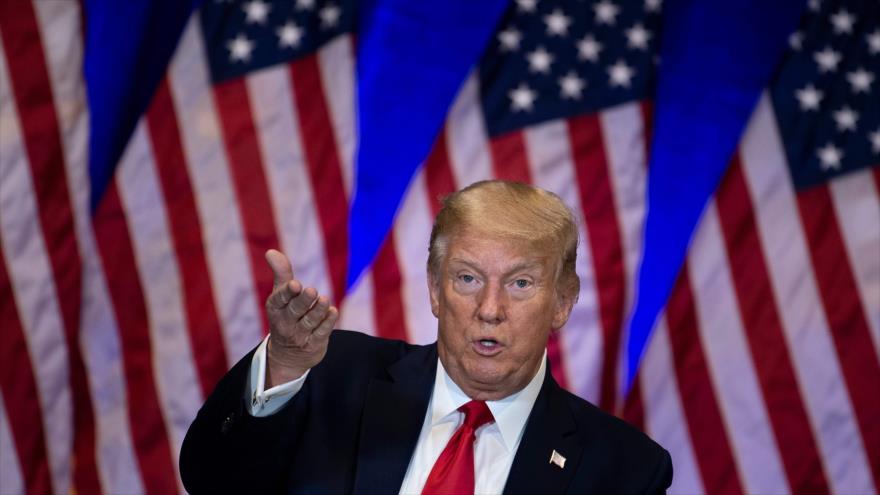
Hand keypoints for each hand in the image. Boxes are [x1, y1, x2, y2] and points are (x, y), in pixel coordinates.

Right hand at [264, 249, 338, 386]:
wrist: (288, 354)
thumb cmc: (286, 314)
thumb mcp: (281, 295)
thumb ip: (281, 273)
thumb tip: (271, 251)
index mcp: (275, 308)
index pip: (280, 299)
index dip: (288, 292)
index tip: (295, 284)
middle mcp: (285, 323)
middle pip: (295, 311)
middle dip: (304, 301)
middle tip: (312, 291)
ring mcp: (299, 335)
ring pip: (310, 322)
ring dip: (318, 310)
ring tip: (324, 299)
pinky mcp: (313, 344)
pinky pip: (321, 333)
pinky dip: (328, 322)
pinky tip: (333, 312)